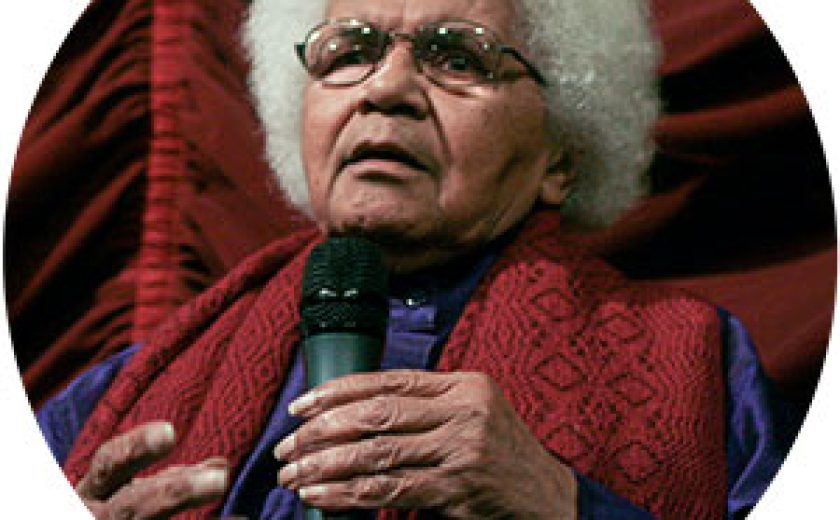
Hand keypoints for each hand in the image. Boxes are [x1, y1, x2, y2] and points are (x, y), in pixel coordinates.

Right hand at [76, 421, 230, 518]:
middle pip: (133, 506)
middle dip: (176, 492)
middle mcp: (95, 517)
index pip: (110, 463)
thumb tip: (221, 465)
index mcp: (92, 493)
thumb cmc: (107, 518)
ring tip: (238, 516)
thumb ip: (169, 480)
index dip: (137, 447)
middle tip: (221, 478)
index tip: (170, 432)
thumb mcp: (122, 497)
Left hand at [274, 371, 576, 517]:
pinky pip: (389, 490)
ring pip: (377, 453)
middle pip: (377, 413)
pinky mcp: (455, 489)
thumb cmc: (502, 452)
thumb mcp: (476, 411)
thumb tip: (356, 411)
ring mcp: (461, 450)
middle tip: (288, 446)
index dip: (339, 390)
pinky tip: (321, 496)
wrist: (548, 497)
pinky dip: (348, 494)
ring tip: (294, 474)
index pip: (390, 380)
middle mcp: (463, 412)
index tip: (302, 404)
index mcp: (464, 385)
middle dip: (323, 429)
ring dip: (326, 465)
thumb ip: (429, 404)